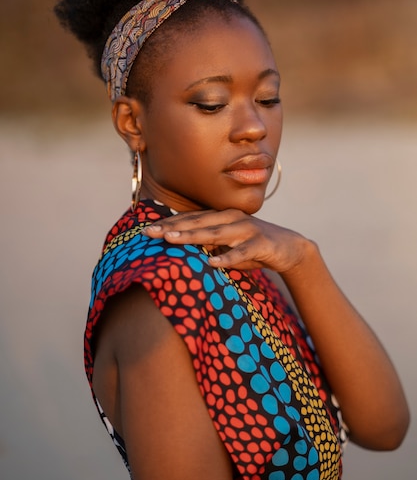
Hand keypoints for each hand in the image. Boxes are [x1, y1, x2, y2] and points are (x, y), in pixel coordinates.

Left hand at [142, 208, 308, 272]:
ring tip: (172, 241)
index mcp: (222, 216)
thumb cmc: (252, 246)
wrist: (289, 248)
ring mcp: (247, 229)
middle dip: (172, 227)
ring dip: (193, 236)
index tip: (146, 230)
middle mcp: (232, 218)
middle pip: (198, 222)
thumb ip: (206, 243)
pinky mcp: (261, 243)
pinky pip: (242, 251)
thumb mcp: (227, 243)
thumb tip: (179, 249)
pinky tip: (213, 263)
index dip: (169, 223)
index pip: (191, 218)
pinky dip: (227, 257)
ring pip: (216, 233)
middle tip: (150, 233)